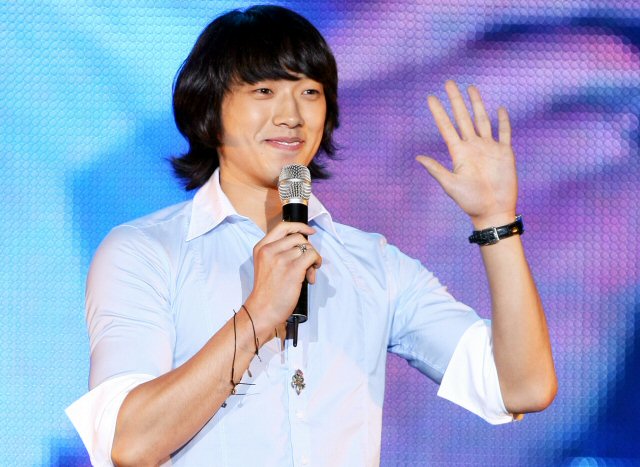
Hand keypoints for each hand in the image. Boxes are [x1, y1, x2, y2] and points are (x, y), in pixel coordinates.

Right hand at [245, 222, 321, 331]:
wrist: (262, 310)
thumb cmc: (267, 292)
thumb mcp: (265, 265)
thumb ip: (278, 252)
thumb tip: (303, 246)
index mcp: (261, 247)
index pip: (282, 227)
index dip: (299, 226)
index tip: (309, 231)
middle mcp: (269, 250)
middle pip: (298, 237)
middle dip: (308, 248)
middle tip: (308, 264)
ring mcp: (280, 259)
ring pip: (307, 248)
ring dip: (312, 260)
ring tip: (308, 275)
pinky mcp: (292, 269)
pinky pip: (312, 256)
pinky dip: (316, 264)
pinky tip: (311, 276)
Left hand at [416, 80, 517, 227]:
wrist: (493, 211)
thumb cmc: (470, 202)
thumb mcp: (450, 184)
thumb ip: (436, 169)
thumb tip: (417, 157)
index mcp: (459, 153)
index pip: (446, 127)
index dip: (438, 112)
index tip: (430, 98)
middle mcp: (473, 147)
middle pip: (463, 118)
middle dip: (456, 101)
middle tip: (449, 82)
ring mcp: (489, 148)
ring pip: (482, 120)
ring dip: (477, 104)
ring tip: (470, 88)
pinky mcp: (505, 153)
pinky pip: (505, 133)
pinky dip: (503, 121)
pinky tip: (500, 109)